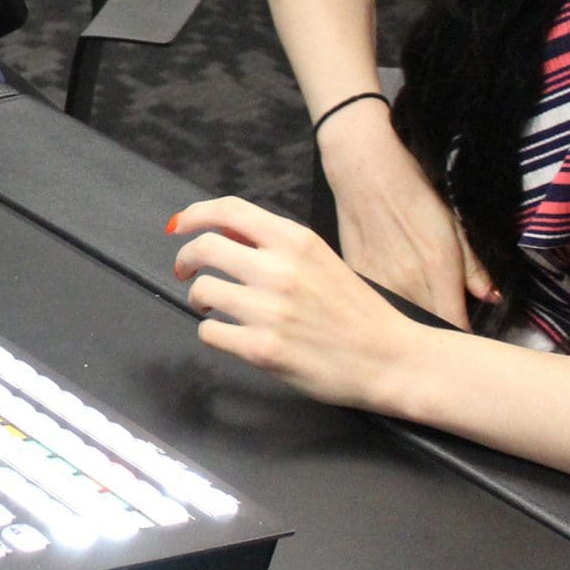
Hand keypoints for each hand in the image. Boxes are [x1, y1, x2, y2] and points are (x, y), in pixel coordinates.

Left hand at [170, 196, 431, 409]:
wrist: (390, 359)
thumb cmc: (357, 311)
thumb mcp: (320, 259)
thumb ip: (275, 245)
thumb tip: (226, 233)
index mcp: (295, 241)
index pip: (229, 210)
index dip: (195, 214)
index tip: (179, 225)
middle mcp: (279, 270)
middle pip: (205, 248)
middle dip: (185, 259)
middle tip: (184, 270)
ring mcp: (269, 310)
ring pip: (202, 291)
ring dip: (199, 298)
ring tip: (211, 307)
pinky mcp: (263, 349)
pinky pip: (210, 332)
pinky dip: (211, 332)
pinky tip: (227, 333)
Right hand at [317, 110, 496, 326]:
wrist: (363, 168)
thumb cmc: (415, 190)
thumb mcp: (454, 224)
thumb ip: (474, 267)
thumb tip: (494, 299)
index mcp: (438, 270)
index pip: (456, 325)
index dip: (466, 337)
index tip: (471, 339)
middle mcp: (407, 283)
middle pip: (428, 328)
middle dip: (440, 335)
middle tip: (448, 332)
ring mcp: (378, 282)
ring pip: (401, 321)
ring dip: (413, 326)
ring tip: (420, 323)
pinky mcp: (356, 277)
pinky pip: (379, 305)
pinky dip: (389, 310)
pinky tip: (394, 304)